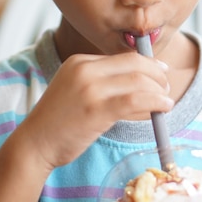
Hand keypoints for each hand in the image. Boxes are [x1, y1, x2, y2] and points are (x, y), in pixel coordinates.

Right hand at [20, 51, 173, 170]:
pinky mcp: (96, 110)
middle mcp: (85, 69)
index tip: (161, 73)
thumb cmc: (58, 122)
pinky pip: (134, 101)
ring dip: (158, 91)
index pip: (123, 57)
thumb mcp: (76, 89)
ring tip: (166, 102)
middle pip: (134, 63)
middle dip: (157, 74)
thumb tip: (141, 83)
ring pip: (138, 81)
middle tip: (166, 87)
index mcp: (79, 61)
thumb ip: (102, 82)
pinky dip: (154, 103)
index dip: (148, 64)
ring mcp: (90, 88)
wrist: (34, 143)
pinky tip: (162, 109)